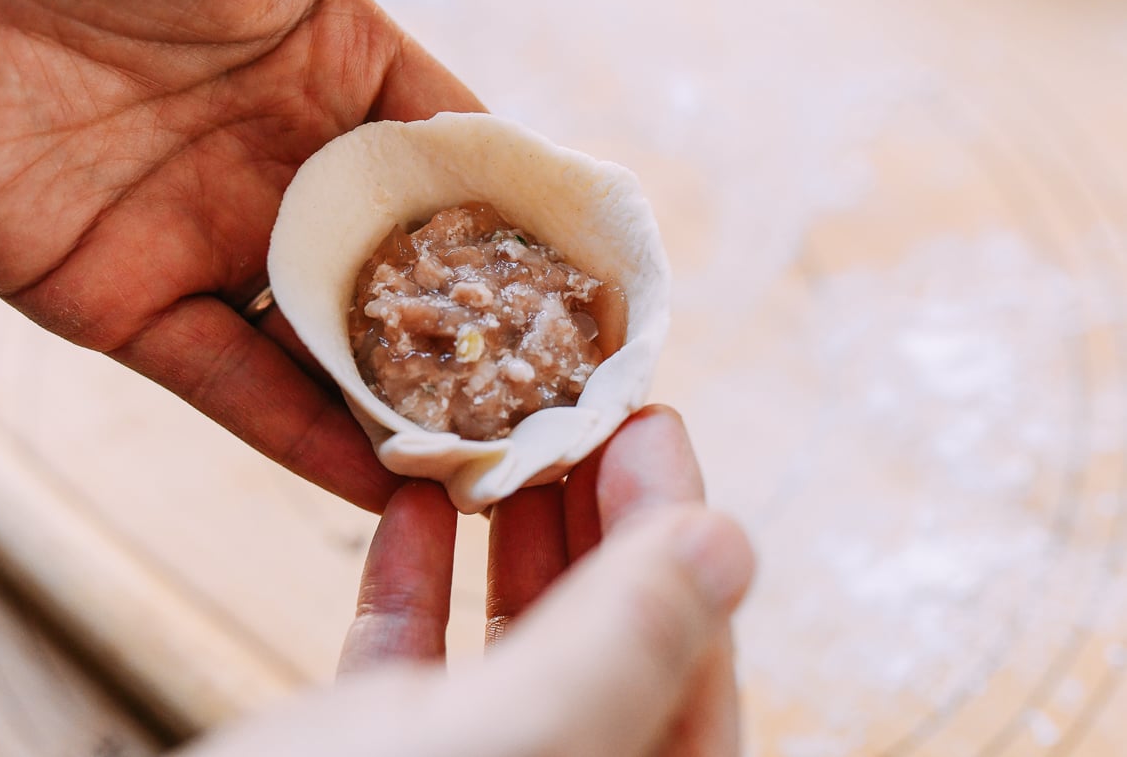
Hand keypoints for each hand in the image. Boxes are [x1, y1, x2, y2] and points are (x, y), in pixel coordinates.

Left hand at [0, 0, 533, 510]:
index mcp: (330, 62)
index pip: (456, 155)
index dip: (530, 219)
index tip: (602, 289)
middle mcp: (281, 161)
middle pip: (408, 269)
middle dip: (484, 338)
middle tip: (568, 409)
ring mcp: (207, 239)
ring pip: (329, 341)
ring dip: (407, 405)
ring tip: (498, 469)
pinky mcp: (123, 301)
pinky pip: (229, 381)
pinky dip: (300, 435)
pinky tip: (383, 479)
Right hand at [183, 406, 754, 756]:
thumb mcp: (492, 746)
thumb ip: (621, 652)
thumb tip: (729, 543)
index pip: (690, 664)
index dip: (674, 532)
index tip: (645, 421)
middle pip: (612, 648)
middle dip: (598, 519)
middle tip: (575, 413)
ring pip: (517, 652)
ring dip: (512, 541)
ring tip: (505, 447)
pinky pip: (415, 668)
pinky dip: (417, 584)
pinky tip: (409, 510)